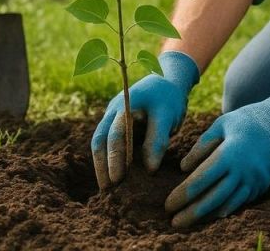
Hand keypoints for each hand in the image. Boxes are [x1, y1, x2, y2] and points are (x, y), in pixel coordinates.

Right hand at [91, 50, 198, 186]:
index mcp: (125, 106)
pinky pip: (110, 143)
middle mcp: (113, 112)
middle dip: (102, 165)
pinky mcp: (118, 125)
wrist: (168, 80)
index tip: (117, 179)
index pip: (115, 135)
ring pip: (101, 142)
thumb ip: (157, 140)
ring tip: (107, 187)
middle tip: (106, 189)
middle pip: (100, 140)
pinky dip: (110, 158)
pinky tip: (114, 175)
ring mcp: (113, 117)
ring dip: (103, 163)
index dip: (114, 158)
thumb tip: (149, 170)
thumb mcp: (167, 115)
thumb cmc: (168, 97)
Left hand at [164, 84, 269, 227]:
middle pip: (213, 197)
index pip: (202, 179)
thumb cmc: (245, 121)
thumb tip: (183, 168)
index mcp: (230, 153)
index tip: (168, 204)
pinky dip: (224, 210)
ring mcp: (254, 180)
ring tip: (187, 221)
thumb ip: (201, 146)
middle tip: (173, 221)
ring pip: (227, 204)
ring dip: (205, 215)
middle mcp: (243, 170)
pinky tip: (210, 215)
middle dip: (191, 212)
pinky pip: (240, 203)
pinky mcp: (261, 186)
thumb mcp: (221, 125)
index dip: (183, 194)